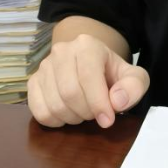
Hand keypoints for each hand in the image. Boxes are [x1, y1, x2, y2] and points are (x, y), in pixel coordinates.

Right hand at [27, 33, 149, 128]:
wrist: (92, 66)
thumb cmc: (112, 74)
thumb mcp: (133, 77)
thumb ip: (134, 86)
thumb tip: (117, 101)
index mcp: (87, 45)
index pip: (88, 77)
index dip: (98, 103)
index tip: (108, 120)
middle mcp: (62, 51)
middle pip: (69, 93)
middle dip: (86, 112)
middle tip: (96, 114)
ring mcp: (44, 66)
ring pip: (54, 104)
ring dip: (72, 118)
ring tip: (84, 112)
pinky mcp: (33, 81)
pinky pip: (39, 111)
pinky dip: (55, 121)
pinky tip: (68, 115)